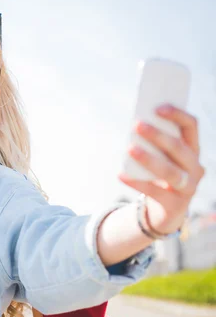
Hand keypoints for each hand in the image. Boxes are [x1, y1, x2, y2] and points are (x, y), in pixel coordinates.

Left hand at [119, 105, 204, 233]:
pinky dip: (137, 183)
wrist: (167, 210)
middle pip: (179, 147)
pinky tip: (121, 174)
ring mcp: (188, 187)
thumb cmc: (160, 174)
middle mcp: (195, 167)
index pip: (191, 126)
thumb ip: (153, 143)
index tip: (157, 107)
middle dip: (158, 135)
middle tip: (137, 124)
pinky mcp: (176, 205)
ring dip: (149, 158)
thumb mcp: (160, 157)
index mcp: (193, 149)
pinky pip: (155, 192)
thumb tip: (135, 126)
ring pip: (170, 171)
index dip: (177, 114)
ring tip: (129, 148)